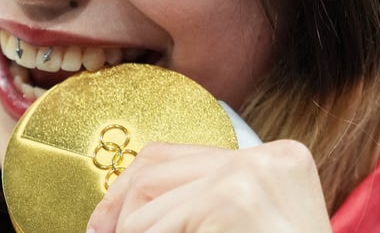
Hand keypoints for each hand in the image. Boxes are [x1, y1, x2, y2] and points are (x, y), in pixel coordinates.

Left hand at [85, 140, 331, 232]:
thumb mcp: (253, 220)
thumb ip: (206, 199)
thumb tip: (125, 211)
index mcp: (275, 157)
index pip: (170, 155)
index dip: (125, 189)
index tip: (104, 224)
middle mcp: (263, 157)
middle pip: (152, 173)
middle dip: (119, 215)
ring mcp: (248, 179)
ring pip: (148, 212)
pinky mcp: (232, 204)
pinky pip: (160, 232)